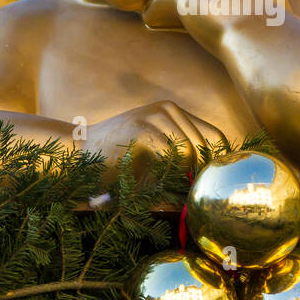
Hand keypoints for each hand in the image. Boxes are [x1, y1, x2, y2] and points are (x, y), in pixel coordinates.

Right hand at [84, 101, 226, 173]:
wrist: (80, 153)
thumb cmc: (120, 160)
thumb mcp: (154, 153)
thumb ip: (182, 159)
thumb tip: (214, 179)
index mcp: (173, 112)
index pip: (214, 136)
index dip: (218, 161)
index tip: (210, 183)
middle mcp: (167, 109)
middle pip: (207, 143)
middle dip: (202, 170)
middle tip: (189, 191)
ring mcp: (154, 115)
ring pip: (192, 149)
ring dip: (185, 173)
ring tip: (170, 186)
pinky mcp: (143, 129)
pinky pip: (175, 154)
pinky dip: (172, 172)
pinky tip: (158, 181)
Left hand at [141, 0, 284, 46]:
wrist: (265, 38)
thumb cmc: (278, 33)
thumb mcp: (281, 10)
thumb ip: (270, 4)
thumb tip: (282, 15)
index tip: (212, 4)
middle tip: (187, 12)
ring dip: (174, 4)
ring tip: (162, 16)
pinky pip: (160, 2)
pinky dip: (155, 13)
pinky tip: (150, 20)